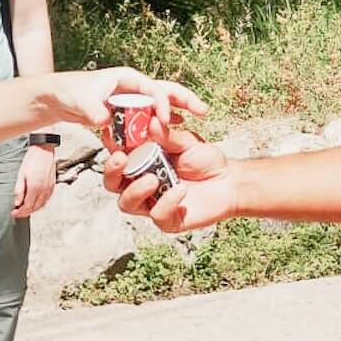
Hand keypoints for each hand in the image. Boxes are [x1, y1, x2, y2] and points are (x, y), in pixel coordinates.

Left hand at [12, 143, 56, 216]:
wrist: (44, 150)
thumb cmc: (32, 160)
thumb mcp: (21, 174)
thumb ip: (19, 190)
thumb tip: (17, 203)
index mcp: (35, 188)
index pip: (27, 206)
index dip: (19, 212)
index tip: (13, 213)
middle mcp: (44, 190)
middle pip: (34, 208)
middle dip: (25, 213)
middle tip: (17, 213)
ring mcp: (49, 189)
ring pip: (41, 206)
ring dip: (33, 209)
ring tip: (25, 210)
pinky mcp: (52, 186)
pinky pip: (46, 200)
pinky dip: (40, 205)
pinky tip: (34, 203)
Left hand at [51, 67, 207, 134]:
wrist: (56, 96)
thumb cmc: (68, 91)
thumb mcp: (79, 100)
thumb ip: (92, 109)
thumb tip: (103, 119)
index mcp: (127, 78)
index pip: (153, 89)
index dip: (162, 104)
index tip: (166, 121)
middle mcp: (133, 86)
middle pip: (165, 90)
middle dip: (185, 99)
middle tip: (204, 110)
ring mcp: (131, 99)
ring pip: (160, 103)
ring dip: (179, 109)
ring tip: (199, 117)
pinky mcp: (126, 111)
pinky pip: (149, 116)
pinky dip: (163, 120)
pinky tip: (177, 127)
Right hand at [104, 125, 236, 233]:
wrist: (231, 182)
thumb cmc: (206, 161)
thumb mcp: (187, 142)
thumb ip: (167, 135)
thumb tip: (150, 121)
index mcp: (141, 162)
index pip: (117, 155)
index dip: (110, 146)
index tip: (109, 133)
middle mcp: (141, 183)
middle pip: (112, 183)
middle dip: (111, 171)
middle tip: (121, 159)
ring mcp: (152, 203)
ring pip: (127, 203)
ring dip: (135, 190)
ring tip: (152, 179)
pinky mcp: (166, 220)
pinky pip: (157, 214)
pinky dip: (167, 201)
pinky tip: (180, 190)